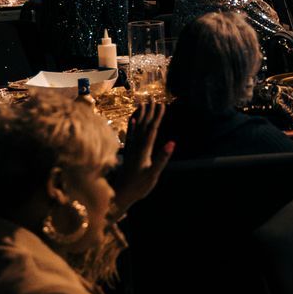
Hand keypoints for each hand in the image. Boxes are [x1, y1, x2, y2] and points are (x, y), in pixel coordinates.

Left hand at [113, 98, 171, 213]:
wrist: (120, 194)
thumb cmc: (138, 187)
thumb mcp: (153, 174)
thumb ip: (162, 158)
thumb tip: (172, 142)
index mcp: (144, 150)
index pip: (152, 129)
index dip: (157, 116)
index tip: (162, 104)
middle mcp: (136, 147)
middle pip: (144, 125)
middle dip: (150, 112)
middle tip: (153, 99)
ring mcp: (131, 149)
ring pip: (136, 128)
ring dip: (141, 116)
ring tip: (143, 104)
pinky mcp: (128, 153)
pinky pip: (130, 135)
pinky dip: (131, 126)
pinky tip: (131, 120)